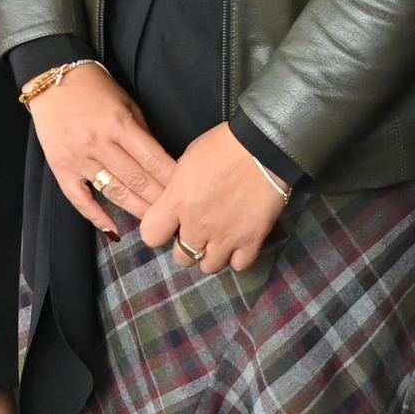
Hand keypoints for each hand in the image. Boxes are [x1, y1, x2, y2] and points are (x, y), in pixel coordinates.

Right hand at [24, 64, 183, 239]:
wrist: (50, 77)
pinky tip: (114, 230)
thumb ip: (142, 133)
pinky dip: (96, 216)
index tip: (188, 193)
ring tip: (156, 225)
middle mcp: (98, 142)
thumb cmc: (94, 87)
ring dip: (137, 210)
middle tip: (178, 215)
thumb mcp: (126, 103)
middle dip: (160, 200)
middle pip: (136, 179)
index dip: (172, 180)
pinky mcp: (60, 167)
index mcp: (118, 123)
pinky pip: (79, 198)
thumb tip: (161, 163)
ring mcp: (78, 157)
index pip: (152, 160)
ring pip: (113, 191)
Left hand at [128, 122, 287, 275]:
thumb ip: (178, 189)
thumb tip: (176, 202)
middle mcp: (197, 226)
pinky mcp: (251, 241)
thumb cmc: (222, 146)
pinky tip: (238, 243)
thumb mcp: (188, 161)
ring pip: (209, 267)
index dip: (158, 231)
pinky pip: (238, 265)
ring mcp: (225, 237)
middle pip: (182, 258)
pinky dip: (237, 257)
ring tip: (219, 239)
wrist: (263, 147)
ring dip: (211, 255)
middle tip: (199, 231)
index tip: (168, 225)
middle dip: (187, 247)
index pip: (151, 236)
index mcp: (177, 202)